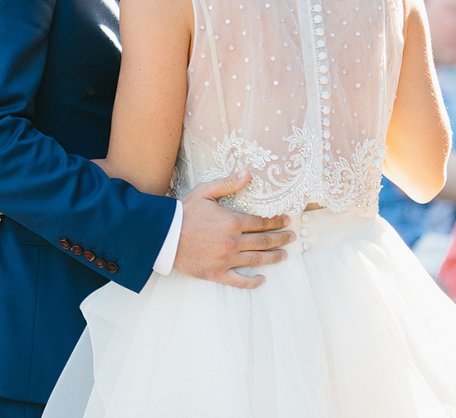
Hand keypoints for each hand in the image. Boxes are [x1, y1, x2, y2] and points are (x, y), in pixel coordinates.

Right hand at [174, 170, 292, 288]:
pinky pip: (239, 281)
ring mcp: (226, 259)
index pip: (261, 223)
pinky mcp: (216, 273)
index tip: (286, 220)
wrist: (164, 235)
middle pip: (264, 241)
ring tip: (284, 255)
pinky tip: (262, 280)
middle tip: (292, 237)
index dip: (276, 221)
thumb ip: (229, 184)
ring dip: (273, 257)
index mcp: (232, 222)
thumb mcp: (206, 192)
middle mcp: (233, 242)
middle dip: (280, 238)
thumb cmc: (184, 211)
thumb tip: (248, 173)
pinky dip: (252, 282)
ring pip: (256, 260)